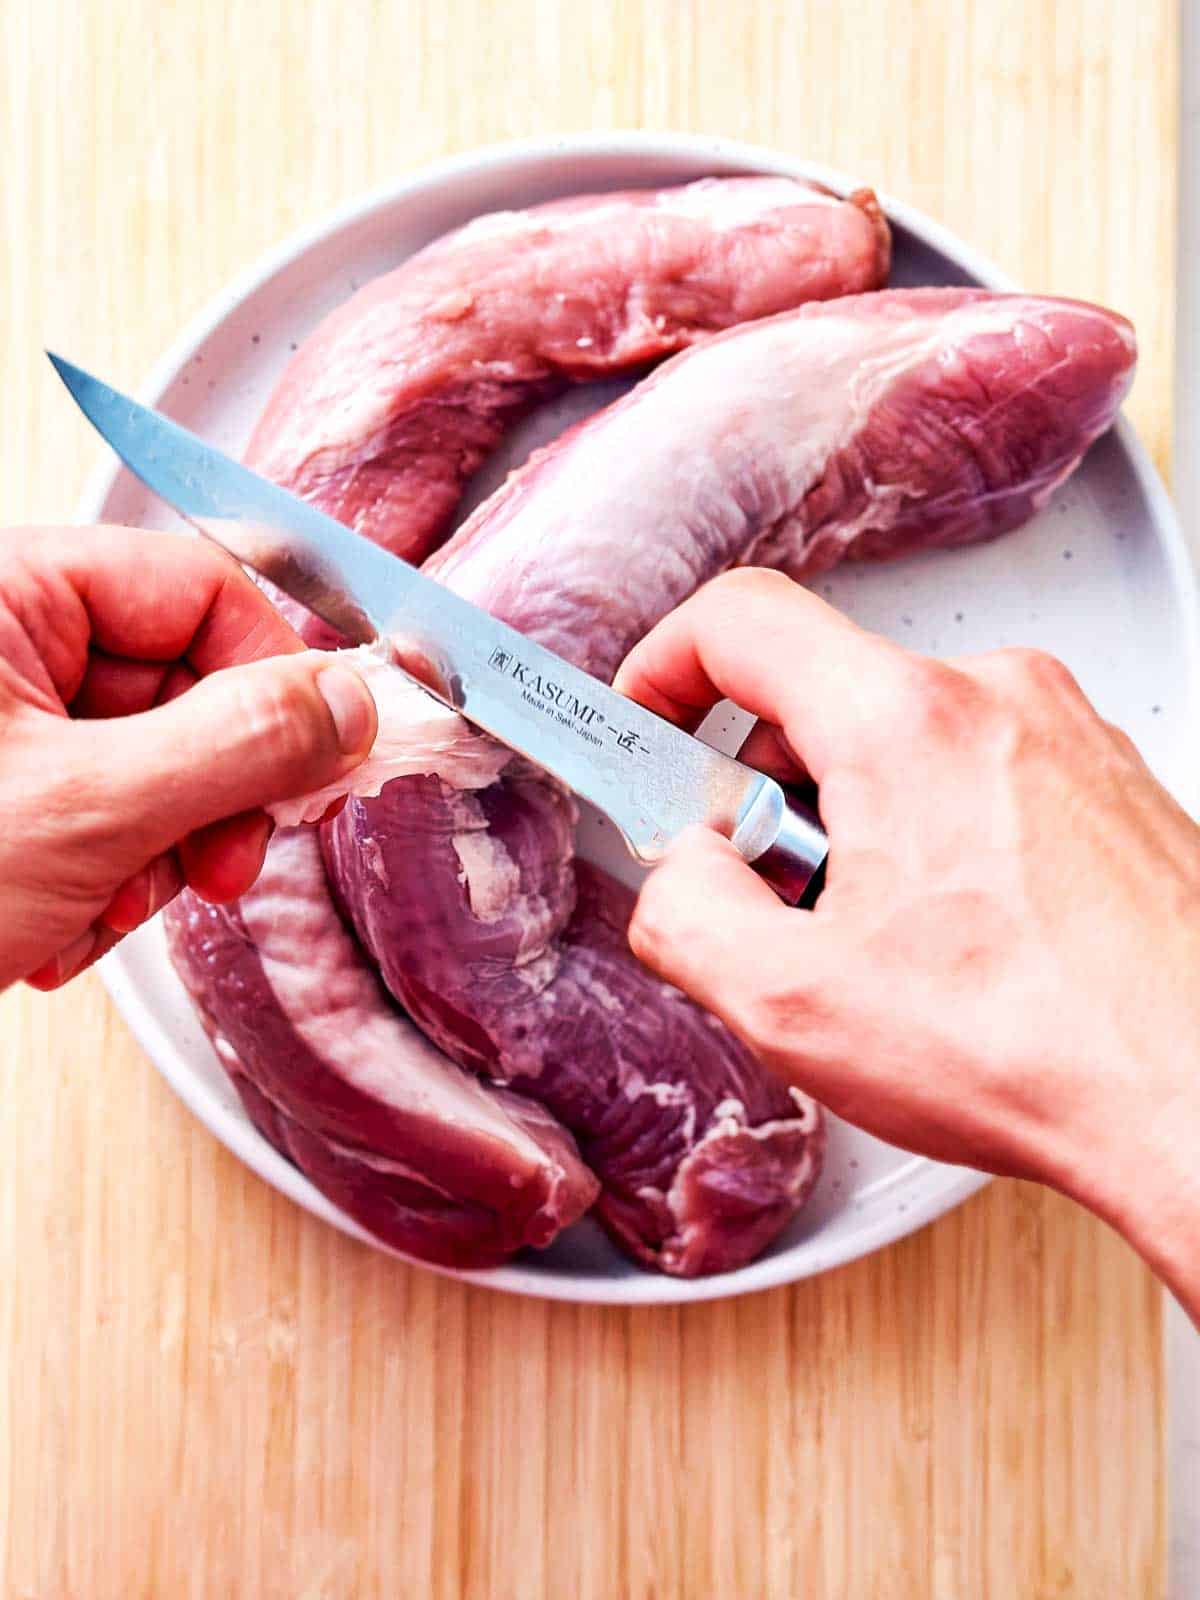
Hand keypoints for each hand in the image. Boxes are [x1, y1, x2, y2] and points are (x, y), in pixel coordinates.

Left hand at [0, 526, 376, 990]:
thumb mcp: (86, 808)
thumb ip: (239, 743)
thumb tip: (349, 703)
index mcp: (8, 592)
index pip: (201, 587)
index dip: (274, 673)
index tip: (316, 756)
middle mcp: (8, 644)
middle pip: (189, 681)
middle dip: (210, 792)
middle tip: (214, 863)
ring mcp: (4, 723)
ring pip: (159, 761)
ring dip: (158, 853)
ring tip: (99, 906)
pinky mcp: (5, 793)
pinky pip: (110, 811)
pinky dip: (107, 878)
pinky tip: (57, 922)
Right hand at [615, 569, 1199, 1315]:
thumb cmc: (1043, 1049)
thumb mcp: (792, 1002)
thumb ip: (684, 913)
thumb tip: (676, 873)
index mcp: (904, 722)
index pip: (741, 618)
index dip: (664, 667)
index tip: (648, 723)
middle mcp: (993, 696)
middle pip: (821, 690)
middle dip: (765, 787)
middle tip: (773, 889)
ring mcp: (1061, 732)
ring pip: (899, 736)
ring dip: (854, 820)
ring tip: (880, 936)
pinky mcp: (1102, 779)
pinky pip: (975, 768)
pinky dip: (932, 832)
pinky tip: (953, 937)